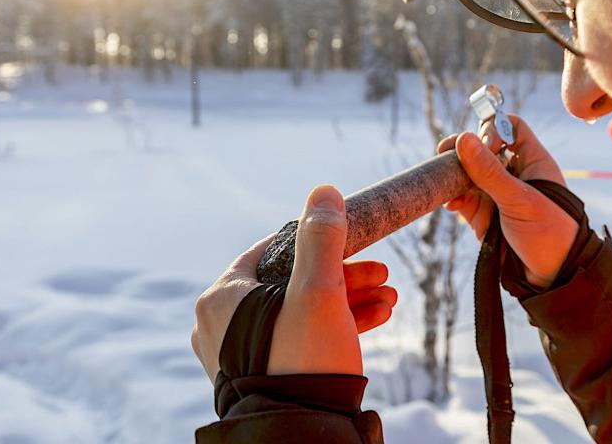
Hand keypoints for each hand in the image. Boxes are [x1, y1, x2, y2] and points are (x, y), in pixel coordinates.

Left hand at [191, 185, 396, 379]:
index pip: (272, 248)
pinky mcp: (263, 375)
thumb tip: (323, 192)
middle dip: (346, 275)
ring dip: (348, 300)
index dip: (317, 239)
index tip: (352, 239)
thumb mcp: (319, 291)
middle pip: (293, 281)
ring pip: (300, 311)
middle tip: (382, 274)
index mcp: (223, 297)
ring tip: (389, 299)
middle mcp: (223, 324)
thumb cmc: (304, 362)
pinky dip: (334, 327)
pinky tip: (376, 318)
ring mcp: (241, 353)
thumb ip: (322, 238)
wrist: (302, 436)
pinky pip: (299, 339)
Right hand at [437, 116, 577, 288]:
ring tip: (443, 181)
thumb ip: (490, 172)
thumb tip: (463, 139)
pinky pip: (463, 200)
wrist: (553, 278)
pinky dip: (453, 198)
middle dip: (463, 151)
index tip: (483, 144)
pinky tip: (449, 203)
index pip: (510, 128)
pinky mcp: (485, 217)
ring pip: (469, 175)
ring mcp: (498, 195)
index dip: (493, 128)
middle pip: (483, 149)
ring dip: (454, 176)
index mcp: (532, 161)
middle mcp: (514, 174)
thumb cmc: (550, 234)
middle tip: (444, 154)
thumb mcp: (520, 200)